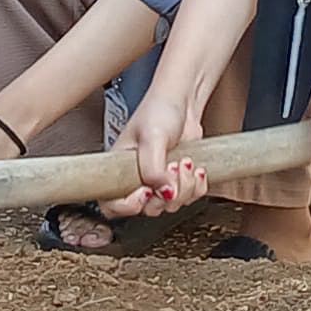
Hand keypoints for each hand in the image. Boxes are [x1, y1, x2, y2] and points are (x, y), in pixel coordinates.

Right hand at [104, 98, 200, 217]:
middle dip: (166, 191)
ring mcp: (160, 182)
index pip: (112, 205)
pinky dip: (197, 186)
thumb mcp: (152, 137)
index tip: (145, 191)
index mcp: (120, 170)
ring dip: (185, 187)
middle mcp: (138, 179)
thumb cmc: (159, 110)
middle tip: (172, 167)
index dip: (128, 206)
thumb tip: (163, 192)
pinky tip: (195, 167)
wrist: (184, 102)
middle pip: (149, 208)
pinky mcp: (179, 181)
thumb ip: (153, 168)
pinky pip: (190, 197)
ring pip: (171, 205)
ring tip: (184, 162)